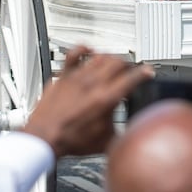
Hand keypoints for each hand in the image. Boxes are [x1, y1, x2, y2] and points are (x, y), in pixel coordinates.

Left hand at [23, 47, 150, 157]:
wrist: (44, 137)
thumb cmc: (69, 140)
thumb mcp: (103, 142)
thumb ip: (119, 134)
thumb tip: (128, 136)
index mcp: (106, 99)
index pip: (132, 79)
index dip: (144, 73)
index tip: (147, 71)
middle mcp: (93, 84)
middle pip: (117, 62)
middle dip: (127, 65)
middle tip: (129, 70)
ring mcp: (77, 77)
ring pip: (99, 57)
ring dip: (110, 58)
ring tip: (113, 63)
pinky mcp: (63, 76)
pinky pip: (73, 54)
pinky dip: (83, 49)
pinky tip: (88, 51)